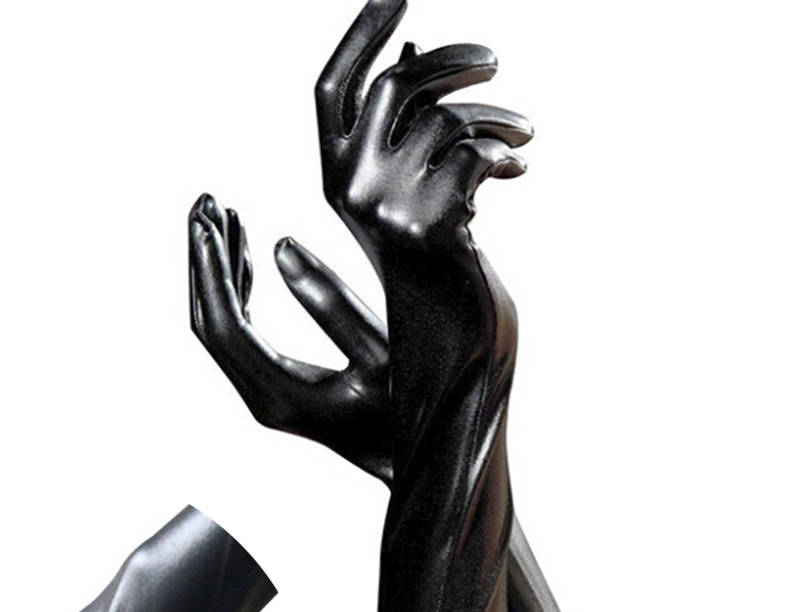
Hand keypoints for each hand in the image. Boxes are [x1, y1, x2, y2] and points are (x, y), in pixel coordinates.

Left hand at [189, 193, 391, 483]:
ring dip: (219, 271)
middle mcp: (261, 397)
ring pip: (222, 328)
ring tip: (221, 214)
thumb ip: (333, 303)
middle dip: (205, 261)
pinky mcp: (276, 387)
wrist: (424, 467)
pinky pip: (241, 335)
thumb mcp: (384, 353)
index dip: (211, 268)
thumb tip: (280, 246)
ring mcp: (265, 394)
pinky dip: (239, 290)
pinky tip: (246, 253)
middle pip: (211, 323)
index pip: (225, 324)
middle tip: (203, 201)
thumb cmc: (415, 416)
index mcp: (281, 393)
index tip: (205, 219)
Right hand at [315, 0, 531, 271]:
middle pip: (397, 87)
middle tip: (495, 62)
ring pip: (448, 119)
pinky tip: (517, 172)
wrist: (447, 332)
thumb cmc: (431, 259)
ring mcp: (385, 209)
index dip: (361, 34)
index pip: (333, 88)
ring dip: (498, 119)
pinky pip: (478, 153)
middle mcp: (348, 189)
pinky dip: (506, 154)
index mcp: (334, 177)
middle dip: (453, 62)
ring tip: (523, 136)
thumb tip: (412, 56)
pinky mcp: (428, 226)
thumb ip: (403, 131)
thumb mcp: (407, 191)